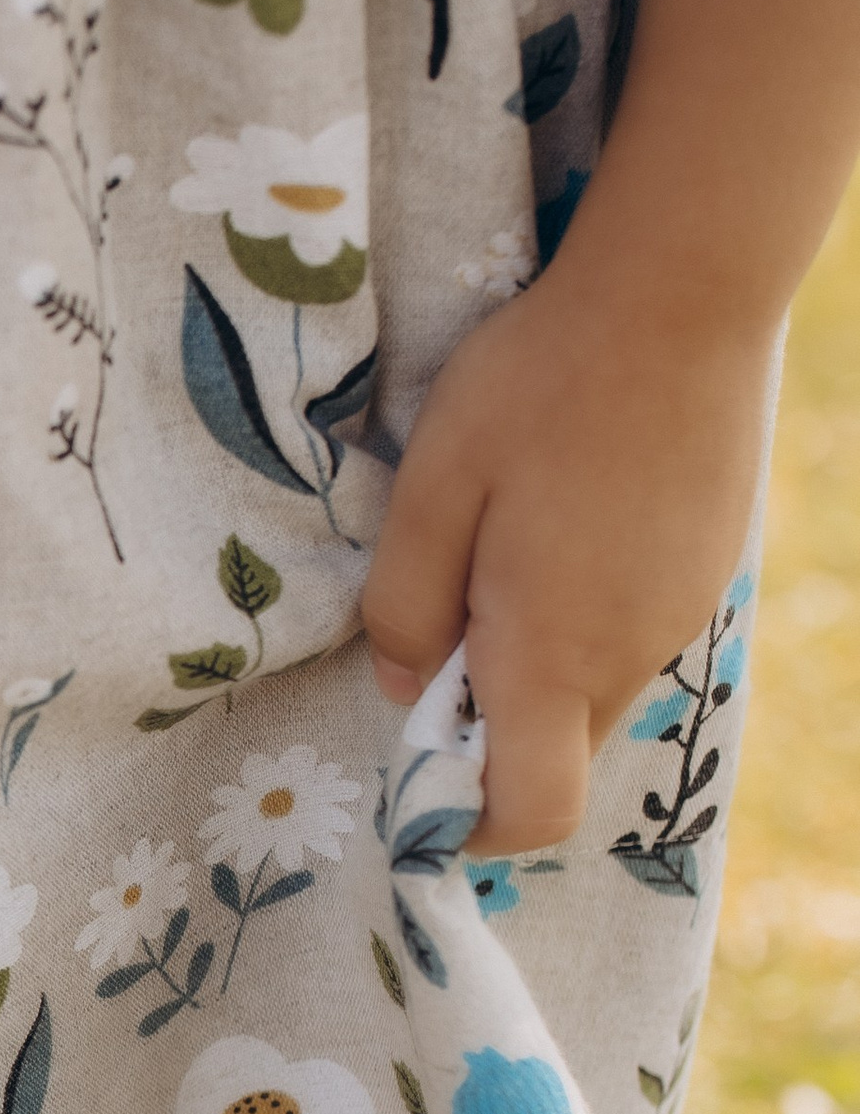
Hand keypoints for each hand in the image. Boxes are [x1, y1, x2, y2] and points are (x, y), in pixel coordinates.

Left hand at [360, 258, 769, 852]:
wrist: (682, 292)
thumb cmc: (542, 382)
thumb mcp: (434, 484)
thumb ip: (406, 602)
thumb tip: (406, 689)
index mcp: (552, 651)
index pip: (530, 810)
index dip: (468, 821)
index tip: (419, 777)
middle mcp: (630, 654)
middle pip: (556, 751)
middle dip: (488, 725)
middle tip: (444, 618)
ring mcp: (681, 614)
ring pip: (594, 689)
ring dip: (536, 660)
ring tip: (502, 547)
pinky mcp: (706, 569)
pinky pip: (631, 633)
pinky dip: (583, 615)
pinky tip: (562, 517)